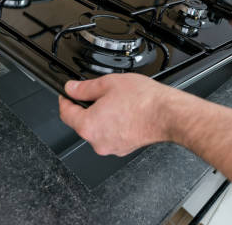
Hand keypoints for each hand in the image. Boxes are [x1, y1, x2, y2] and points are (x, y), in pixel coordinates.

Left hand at [58, 73, 178, 156]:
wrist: (167, 114)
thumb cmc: (143, 101)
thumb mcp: (108, 84)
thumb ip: (85, 88)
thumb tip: (71, 88)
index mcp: (88, 126)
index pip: (66, 114)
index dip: (65, 100)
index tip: (67, 94)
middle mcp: (97, 141)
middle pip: (82, 123)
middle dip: (86, 107)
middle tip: (97, 93)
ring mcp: (111, 147)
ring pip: (98, 129)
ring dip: (101, 116)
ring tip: (116, 101)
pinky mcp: (124, 148)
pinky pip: (112, 134)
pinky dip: (114, 124)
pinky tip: (125, 112)